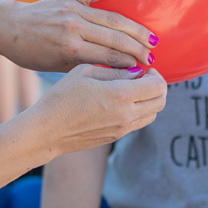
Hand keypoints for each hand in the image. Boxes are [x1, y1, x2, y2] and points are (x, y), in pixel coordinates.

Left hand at [0, 0, 155, 71]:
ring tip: (151, 38)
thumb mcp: (58, 67)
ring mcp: (73, 9)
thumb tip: (117, 69)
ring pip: (113, 18)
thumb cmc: (33, 53)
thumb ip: (86, 65)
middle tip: (152, 56)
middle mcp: (74, 27)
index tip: (143, 69)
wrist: (9, 29)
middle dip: (138, 48)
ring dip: (136, 29)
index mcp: (70, 49)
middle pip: (116, 38)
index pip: (110, 57)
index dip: (130, 64)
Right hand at [34, 65, 166, 155]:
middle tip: (143, 78)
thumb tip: (135, 72)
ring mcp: (122, 129)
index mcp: (121, 95)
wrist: (47, 130)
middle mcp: (127, 115)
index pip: (158, 85)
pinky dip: (139, 111)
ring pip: (153, 114)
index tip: (144, 69)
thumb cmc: (61, 97)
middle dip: (157, 87)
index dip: (156, 74)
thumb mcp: (85, 71)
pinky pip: (139, 123)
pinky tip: (121, 102)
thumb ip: (114, 70)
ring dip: (150, 100)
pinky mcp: (115, 138)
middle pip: (161, 101)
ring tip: (133, 90)